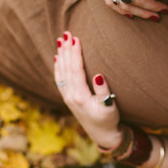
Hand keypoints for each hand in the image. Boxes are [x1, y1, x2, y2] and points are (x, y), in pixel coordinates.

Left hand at [53, 31, 121, 148]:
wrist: (101, 134)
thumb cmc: (108, 119)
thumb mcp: (110, 107)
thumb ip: (103, 91)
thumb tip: (98, 74)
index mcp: (80, 96)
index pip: (76, 70)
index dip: (75, 53)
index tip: (76, 38)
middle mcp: (70, 96)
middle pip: (66, 68)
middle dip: (66, 50)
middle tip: (66, 33)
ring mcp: (67, 97)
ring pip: (61, 72)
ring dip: (61, 55)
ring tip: (60, 41)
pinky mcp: (67, 98)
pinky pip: (59, 79)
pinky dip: (58, 67)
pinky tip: (57, 57)